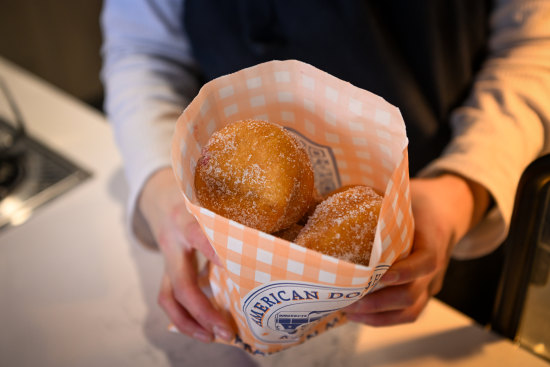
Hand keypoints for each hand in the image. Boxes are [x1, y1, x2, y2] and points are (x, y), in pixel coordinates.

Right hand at [138, 167, 233, 341]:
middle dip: (203, 310)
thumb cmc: (195, 197)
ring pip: (168, 296)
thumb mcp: (208, 197)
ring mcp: (166, 259)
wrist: (159, 196)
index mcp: (185, 218)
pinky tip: (202, 328)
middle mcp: (173, 241)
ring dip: (189, 322)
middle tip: (226, 329)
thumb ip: (229, 213)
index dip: (214, 252)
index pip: (199, 236)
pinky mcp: (165, 271)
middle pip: (182, 282)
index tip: (233, 267)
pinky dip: (184, 316)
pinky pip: (168, 298)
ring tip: (212, 336)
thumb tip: (272, 234)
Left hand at [344, 174, 488, 325]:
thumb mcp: (403, 193)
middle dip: (379, 302)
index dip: (404, 271)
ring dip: (379, 316)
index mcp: (433, 238)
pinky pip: (408, 313)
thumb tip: (327, 196)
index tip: (379, 276)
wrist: (447, 210)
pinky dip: (384, 319)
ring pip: (411, 310)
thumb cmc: (419, 200)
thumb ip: (376, 196)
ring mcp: (430, 283)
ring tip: (350, 312)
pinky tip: (359, 316)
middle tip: (350, 300)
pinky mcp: (423, 292)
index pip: (426, 261)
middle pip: (413, 294)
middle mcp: (435, 267)